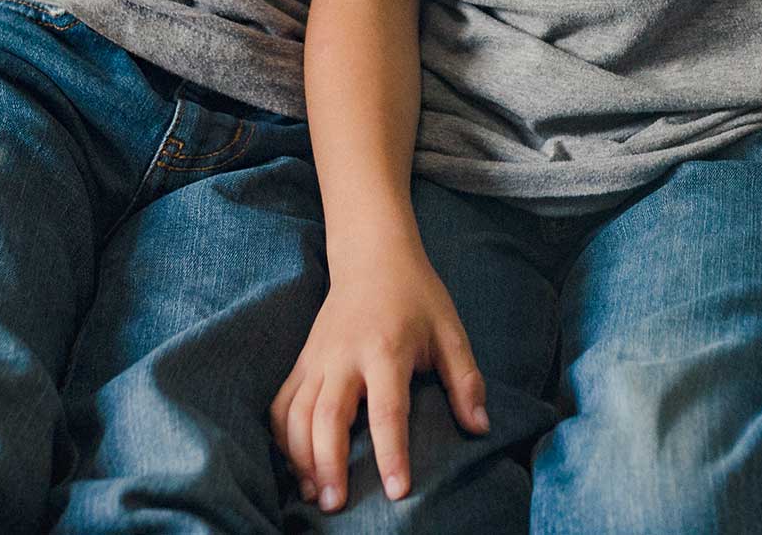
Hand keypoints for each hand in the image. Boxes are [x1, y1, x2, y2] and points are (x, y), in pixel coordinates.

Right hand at [272, 239, 489, 511]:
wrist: (372, 256)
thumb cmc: (416, 297)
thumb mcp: (451, 331)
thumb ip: (466, 380)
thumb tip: (480, 428)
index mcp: (386, 349)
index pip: (386, 410)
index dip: (391, 453)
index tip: (397, 491)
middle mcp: (344, 356)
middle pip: (327, 417)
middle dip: (328, 464)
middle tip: (335, 505)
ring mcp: (317, 359)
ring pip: (297, 414)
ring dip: (300, 458)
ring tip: (314, 495)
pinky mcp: (302, 362)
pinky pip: (281, 405)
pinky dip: (282, 438)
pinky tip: (295, 466)